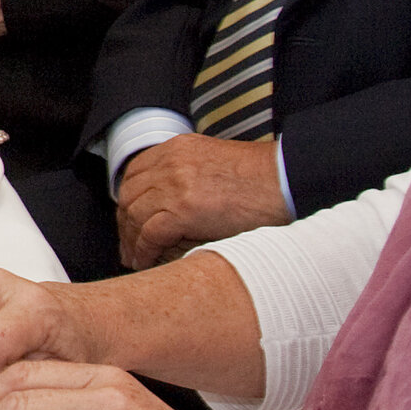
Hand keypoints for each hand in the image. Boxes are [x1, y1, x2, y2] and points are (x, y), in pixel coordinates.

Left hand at [113, 131, 288, 268]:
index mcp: (177, 148)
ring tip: (136, 257)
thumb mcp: (214, 163)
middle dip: (126, 223)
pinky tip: (146, 261)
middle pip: (129, 195)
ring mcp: (175, 185)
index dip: (128, 199)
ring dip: (132, 241)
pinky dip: (144, 251)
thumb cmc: (260, 180)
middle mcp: (171, 162)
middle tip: (128, 244)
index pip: (135, 174)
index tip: (130, 218)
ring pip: (134, 215)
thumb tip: (169, 202)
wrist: (284, 182)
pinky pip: (149, 234)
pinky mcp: (183, 209)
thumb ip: (188, 173)